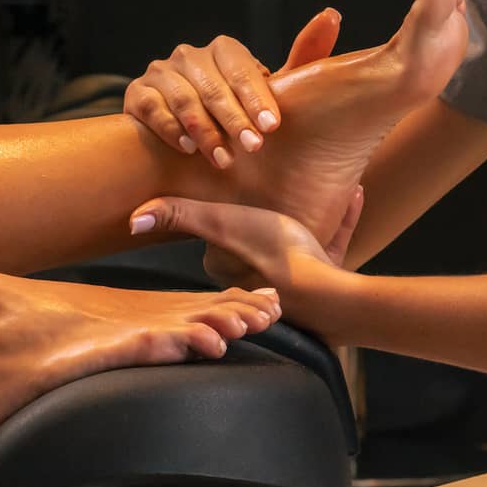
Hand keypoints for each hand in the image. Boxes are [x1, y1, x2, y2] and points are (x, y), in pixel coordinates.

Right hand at [125, 9, 342, 166]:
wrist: (190, 154)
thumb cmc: (240, 120)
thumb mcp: (272, 95)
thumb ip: (302, 59)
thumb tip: (332, 14)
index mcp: (225, 52)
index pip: (241, 69)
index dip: (256, 98)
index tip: (271, 126)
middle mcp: (191, 56)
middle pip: (213, 85)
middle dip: (234, 119)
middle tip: (253, 147)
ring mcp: (161, 74)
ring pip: (182, 97)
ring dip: (204, 129)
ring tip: (223, 158)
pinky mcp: (138, 95)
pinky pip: (151, 108)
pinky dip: (170, 127)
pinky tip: (187, 148)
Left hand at [132, 185, 363, 300]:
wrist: (327, 293)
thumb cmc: (272, 255)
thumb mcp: (220, 223)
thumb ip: (180, 215)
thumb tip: (132, 219)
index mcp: (231, 278)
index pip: (218, 251)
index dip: (222, 228)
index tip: (229, 206)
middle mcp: (260, 289)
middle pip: (257, 250)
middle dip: (267, 227)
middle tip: (272, 197)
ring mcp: (299, 289)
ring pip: (300, 249)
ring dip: (308, 222)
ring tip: (315, 193)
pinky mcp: (332, 281)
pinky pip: (335, 245)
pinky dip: (343, 219)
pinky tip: (354, 193)